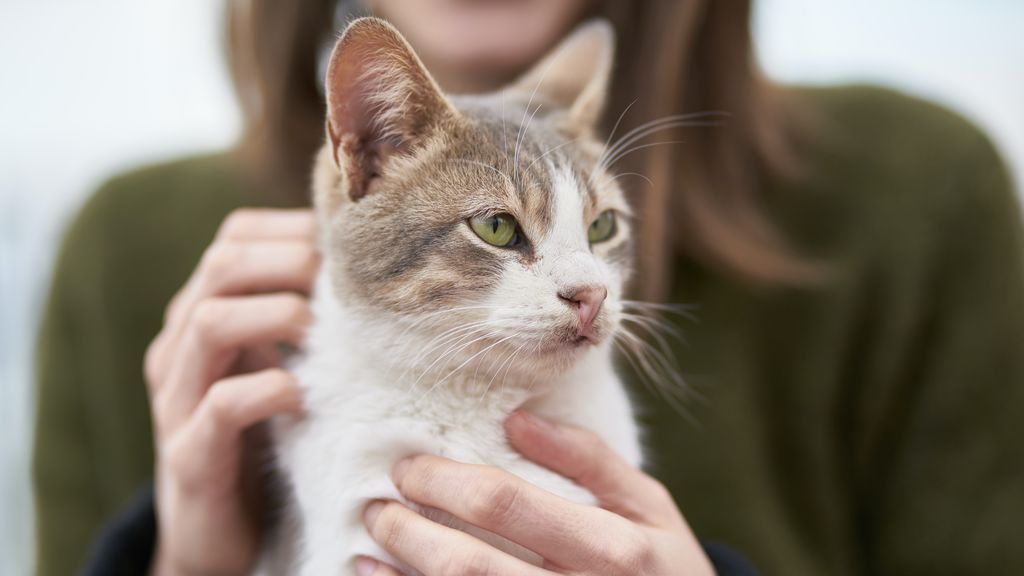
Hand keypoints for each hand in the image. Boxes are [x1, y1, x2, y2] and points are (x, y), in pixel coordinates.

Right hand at [144, 209, 318, 575]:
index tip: (346, 246)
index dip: (290, 230)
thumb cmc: (261, 437)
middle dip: (288, 260)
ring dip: (276, 314)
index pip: (233, 239)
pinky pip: (220, 405)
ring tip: (318, 330)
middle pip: (220, 265)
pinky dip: (266, 390)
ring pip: (209, 322)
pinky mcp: (190, 454)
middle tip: (339, 283)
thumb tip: (370, 270)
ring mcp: (177, 400)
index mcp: (201, 316)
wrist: (216, 534)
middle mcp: (180, 348)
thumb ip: (300, 320)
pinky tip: (300, 395)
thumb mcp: (276, 366)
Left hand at [358, 411, 714, 574]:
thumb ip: (588, 460)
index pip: (505, 504)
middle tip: (376, 504)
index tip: (408, 466)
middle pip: (469, 566)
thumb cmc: (663, 565)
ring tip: (372, 542)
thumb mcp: (648, 505)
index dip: (444, 482)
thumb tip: (516, 419)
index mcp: (612, 548)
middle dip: (408, 531)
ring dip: (402, 573)